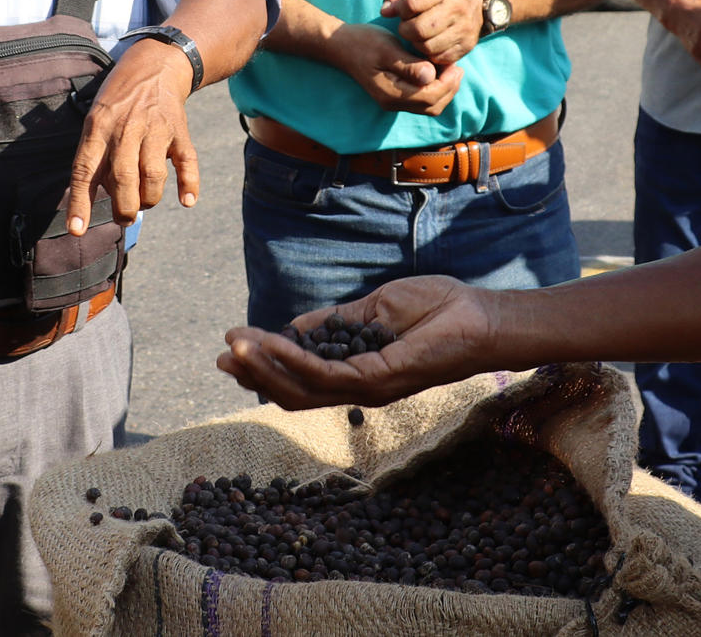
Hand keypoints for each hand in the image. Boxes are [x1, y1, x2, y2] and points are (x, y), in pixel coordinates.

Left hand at [65, 37, 200, 234]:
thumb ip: (95, 156)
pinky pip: (186, 160)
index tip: (76, 230)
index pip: (85, 170)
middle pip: (123, 177)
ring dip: (150, 198)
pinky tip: (187, 200)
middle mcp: (125, 129)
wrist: (155, 64)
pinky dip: (190, 183)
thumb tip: (97, 199)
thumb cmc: (119, 100)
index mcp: (98, 128)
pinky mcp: (179, 130)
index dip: (80, 202)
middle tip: (125, 216)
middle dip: (124, 207)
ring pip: (153, 174)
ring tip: (145, 202)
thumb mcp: (96, 119)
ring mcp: (155, 129)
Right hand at [218, 275, 497, 408]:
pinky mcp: (378, 379)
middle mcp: (359, 386)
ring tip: (235, 347)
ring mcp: (367, 387)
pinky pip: (325, 373)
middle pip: (294, 391)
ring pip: (302, 387)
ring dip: (265, 366)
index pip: (302, 376)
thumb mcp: (375, 309)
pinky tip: (270, 341)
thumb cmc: (437, 310)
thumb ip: (335, 321)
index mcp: (357, 371)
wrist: (478, 316)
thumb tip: (294, 325)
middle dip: (255, 373)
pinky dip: (293, 358)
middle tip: (221, 355)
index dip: (266, 363)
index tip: (235, 342)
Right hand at [333, 22, 463, 114]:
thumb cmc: (363, 43)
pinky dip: (435, 89)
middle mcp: (393, 103)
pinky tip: (437, 71)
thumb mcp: (387, 49)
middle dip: (450, 88)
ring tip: (450, 68)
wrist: (341, 45)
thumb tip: (431, 76)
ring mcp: (393, 101)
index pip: (430, 97)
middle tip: (457, 66)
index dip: (447, 83)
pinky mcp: (395, 95)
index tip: (454, 63)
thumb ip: (409, 65)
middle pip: (433, 106)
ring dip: (444, 89)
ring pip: (429, 106)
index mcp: (392, 94)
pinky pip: (421, 100)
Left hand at [381, 0, 484, 65]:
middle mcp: (457, 6)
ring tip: (418, 34)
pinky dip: (430, 53)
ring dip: (416, 43)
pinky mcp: (467, 45)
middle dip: (405, 30)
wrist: (473, 1)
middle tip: (407, 26)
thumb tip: (385, 11)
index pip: (411, 3)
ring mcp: (464, 28)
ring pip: (428, 47)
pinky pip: (439, 58)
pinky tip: (430, 41)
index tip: (402, 10)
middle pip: (418, 29)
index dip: (400, 10)